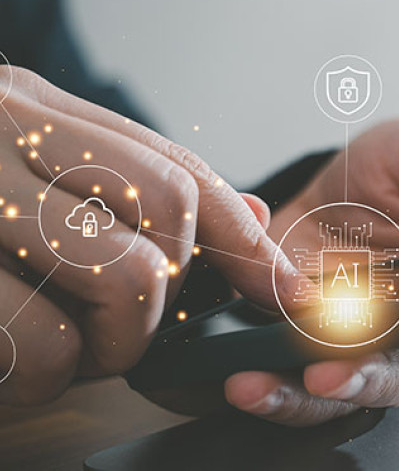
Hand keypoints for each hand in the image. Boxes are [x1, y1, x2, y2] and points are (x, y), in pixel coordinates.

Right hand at [0, 67, 285, 403]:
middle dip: (164, 294)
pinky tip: (6, 363)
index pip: (174, 169)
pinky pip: (35, 347)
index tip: (281, 287)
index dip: (240, 237)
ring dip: (107, 343)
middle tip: (122, 328)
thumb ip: (127, 188)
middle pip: (161, 215)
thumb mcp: (25, 173)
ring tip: (59, 348)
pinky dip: (41, 378)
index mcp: (26, 110)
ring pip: (119, 280)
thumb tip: (247, 221)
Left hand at [224, 118, 398, 425]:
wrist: (327, 180)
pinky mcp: (296, 340)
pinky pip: (278, 370)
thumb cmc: (395, 172)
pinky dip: (253, 370)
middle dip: (365, 380)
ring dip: (295, 394)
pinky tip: (232, 365)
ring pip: (333, 389)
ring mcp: (351, 340)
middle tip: (329, 375)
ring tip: (254, 385)